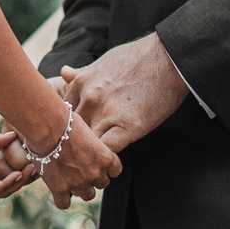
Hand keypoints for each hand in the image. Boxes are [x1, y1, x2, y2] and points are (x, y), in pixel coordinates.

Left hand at [0, 129, 37, 201]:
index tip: (35, 160)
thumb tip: (14, 135)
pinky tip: (13, 176)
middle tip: (39, 167)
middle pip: (5, 186)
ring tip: (30, 171)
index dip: (20, 170)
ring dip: (16, 183)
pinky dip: (1, 184)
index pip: (5, 176)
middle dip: (23, 179)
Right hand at [23, 105, 121, 209]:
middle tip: (81, 167)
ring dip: (80, 188)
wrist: (48, 127)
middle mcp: (95, 173)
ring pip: (87, 195)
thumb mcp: (86, 130)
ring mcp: (78, 183)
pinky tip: (57, 188)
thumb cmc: (66, 121)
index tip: (98, 162)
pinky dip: (61, 198)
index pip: (115, 170)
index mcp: (105, 158)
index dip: (106, 167)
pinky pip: (64, 204)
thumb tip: (87, 147)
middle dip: (93, 177)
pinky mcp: (60, 189)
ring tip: (70, 177)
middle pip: (102, 184)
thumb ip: (91, 145)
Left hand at [64, 35, 189, 155]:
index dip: (65, 131)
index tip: (69, 141)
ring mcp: (106, 113)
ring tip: (92, 171)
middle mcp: (88, 99)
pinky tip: (110, 167)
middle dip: (72, 148)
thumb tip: (63, 72)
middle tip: (76, 161)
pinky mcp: (127, 127)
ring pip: (86, 146)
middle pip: (69, 133)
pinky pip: (107, 152)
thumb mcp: (102, 62)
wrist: (168, 57)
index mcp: (80, 84)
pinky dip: (107, 162)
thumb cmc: (137, 57)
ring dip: (89, 158)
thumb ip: (81, 73)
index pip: (61, 116)